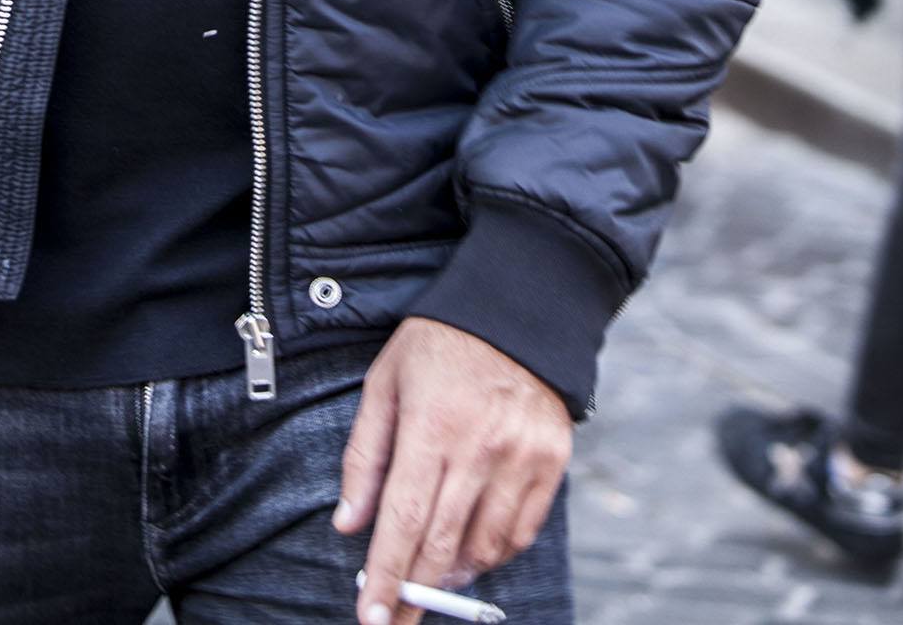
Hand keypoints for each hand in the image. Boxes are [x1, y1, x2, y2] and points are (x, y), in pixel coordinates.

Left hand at [335, 319, 570, 624]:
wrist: (515, 309)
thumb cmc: (436, 345)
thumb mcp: (385, 384)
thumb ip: (365, 456)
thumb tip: (349, 526)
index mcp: (430, 426)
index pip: (404, 521)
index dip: (386, 578)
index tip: (372, 620)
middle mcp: (479, 447)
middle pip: (442, 546)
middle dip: (415, 596)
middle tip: (396, 622)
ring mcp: (521, 457)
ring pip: (485, 547)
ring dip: (454, 574)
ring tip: (433, 575)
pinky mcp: (552, 461)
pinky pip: (523, 532)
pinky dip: (495, 553)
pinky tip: (472, 550)